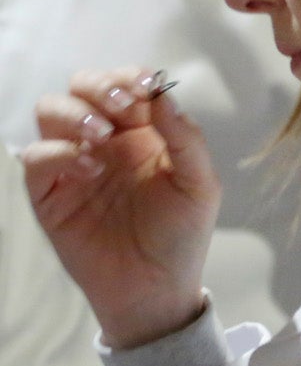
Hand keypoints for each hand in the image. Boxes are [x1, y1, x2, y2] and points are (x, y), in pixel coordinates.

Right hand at [18, 67, 219, 348]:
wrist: (154, 288)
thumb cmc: (181, 233)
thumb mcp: (198, 183)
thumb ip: (185, 137)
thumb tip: (164, 95)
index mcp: (144, 131)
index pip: (127, 84)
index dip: (131, 77)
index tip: (144, 88)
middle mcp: (106, 139)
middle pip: (82, 86)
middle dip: (99, 86)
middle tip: (121, 108)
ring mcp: (73, 163)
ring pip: (51, 111)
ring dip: (74, 113)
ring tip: (102, 137)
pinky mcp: (49, 194)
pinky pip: (36, 157)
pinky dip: (58, 153)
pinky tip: (89, 169)